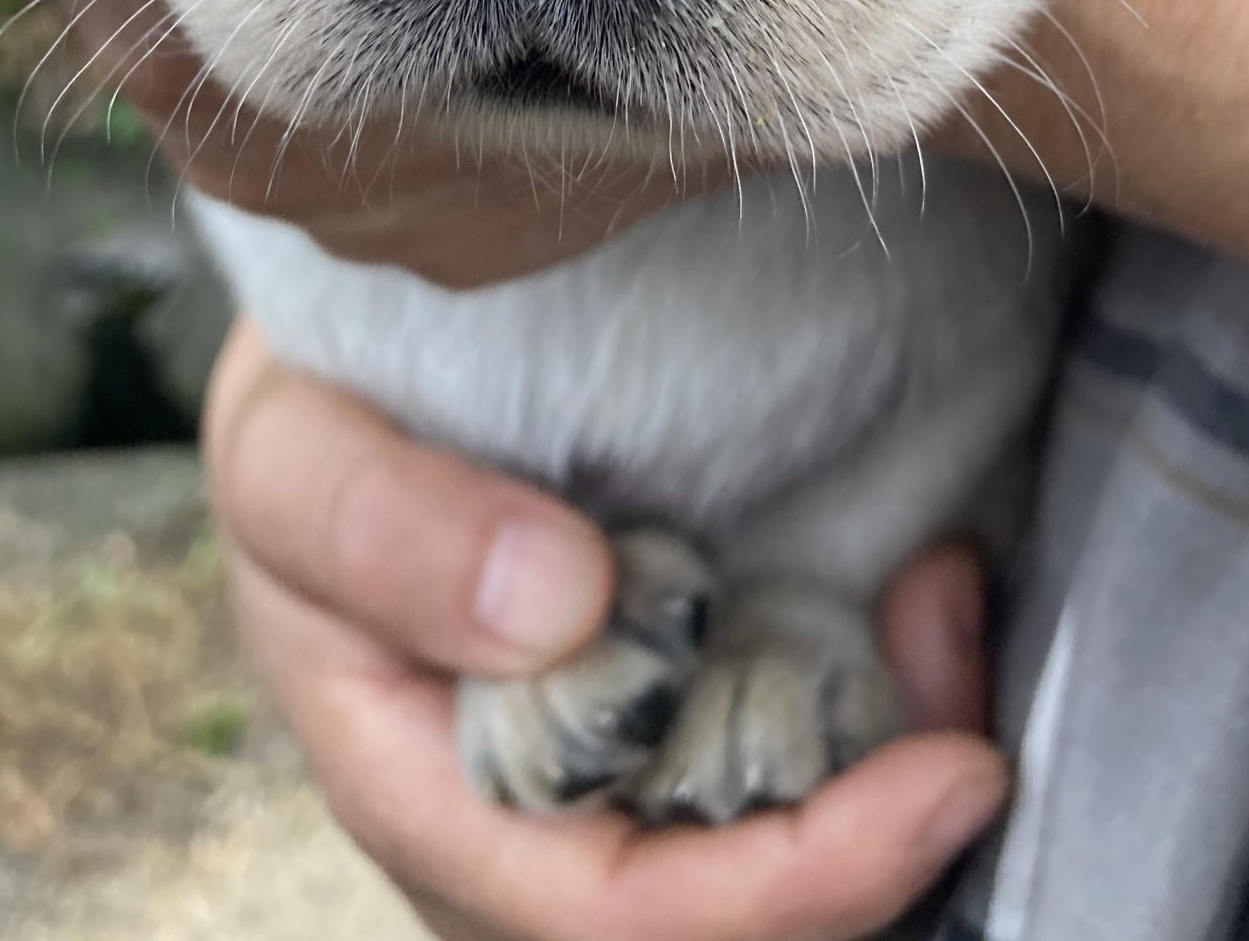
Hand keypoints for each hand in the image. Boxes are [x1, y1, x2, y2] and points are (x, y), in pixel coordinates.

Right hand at [202, 318, 1007, 940]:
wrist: (356, 362)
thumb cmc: (314, 420)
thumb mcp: (293, 451)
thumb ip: (382, 528)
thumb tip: (554, 604)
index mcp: (434, 802)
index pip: (619, 921)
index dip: (791, 886)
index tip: (946, 772)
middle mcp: (543, 832)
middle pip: (734, 919)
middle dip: (880, 828)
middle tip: (956, 621)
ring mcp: (627, 776)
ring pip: (789, 850)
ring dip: (896, 747)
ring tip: (946, 591)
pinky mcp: (692, 704)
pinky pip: (810, 756)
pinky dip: (891, 692)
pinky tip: (927, 574)